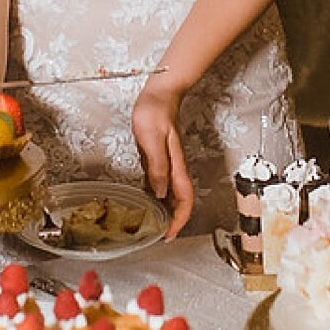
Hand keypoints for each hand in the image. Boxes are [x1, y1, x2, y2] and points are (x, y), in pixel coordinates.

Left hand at [131, 77, 194, 239]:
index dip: (179, 220)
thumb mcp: (152, 138)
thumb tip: (160, 194)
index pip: (185, 200)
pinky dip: (155, 196)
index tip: (168, 235)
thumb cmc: (155, 111)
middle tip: (157, 236)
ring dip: (164, 211)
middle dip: (172, 221)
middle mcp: (174, 168)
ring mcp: (168, 163)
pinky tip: (144, 200)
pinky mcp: (159, 158)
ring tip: (150, 225)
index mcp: (176, 165)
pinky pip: (160, 183)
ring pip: (170, 194)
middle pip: (180, 201)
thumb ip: (157, 166)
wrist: (160, 93)